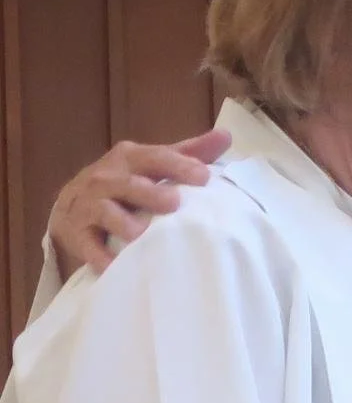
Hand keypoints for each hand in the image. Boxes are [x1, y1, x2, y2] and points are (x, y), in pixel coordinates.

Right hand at [48, 129, 232, 278]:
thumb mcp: (155, 163)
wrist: (74, 204)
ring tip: (141, 234)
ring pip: (104, 212)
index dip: (180, 165)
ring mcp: (88, 205)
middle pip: (128, 184)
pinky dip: (99, 256)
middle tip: (174, 203)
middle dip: (150, 193)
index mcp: (130, 157)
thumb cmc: (128, 181)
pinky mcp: (75, 232)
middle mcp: (106, 177)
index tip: (204, 178)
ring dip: (122, 222)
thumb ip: (190, 152)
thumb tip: (226, 136)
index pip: (157, 157)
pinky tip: (115, 266)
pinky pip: (87, 245)